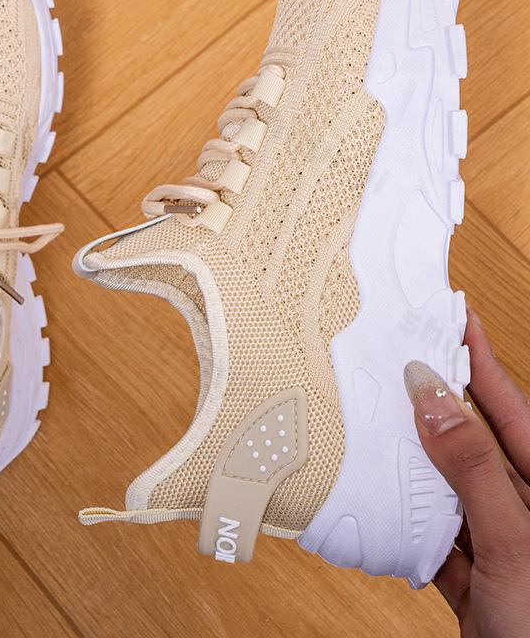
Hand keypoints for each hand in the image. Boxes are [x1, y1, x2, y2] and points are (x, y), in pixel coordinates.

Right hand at [404, 309, 529, 637]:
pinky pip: (430, 531)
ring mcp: (497, 541)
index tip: (451, 315)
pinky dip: (402, 515)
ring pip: (445, 484)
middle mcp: (524, 507)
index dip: (479, 358)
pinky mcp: (471, 575)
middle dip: (434, 399)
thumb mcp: (516, 545)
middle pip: (472, 440)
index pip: (510, 407)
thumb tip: (431, 398)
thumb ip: (474, 470)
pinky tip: (378, 496)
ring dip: (411, 458)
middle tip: (398, 354)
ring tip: (376, 413)